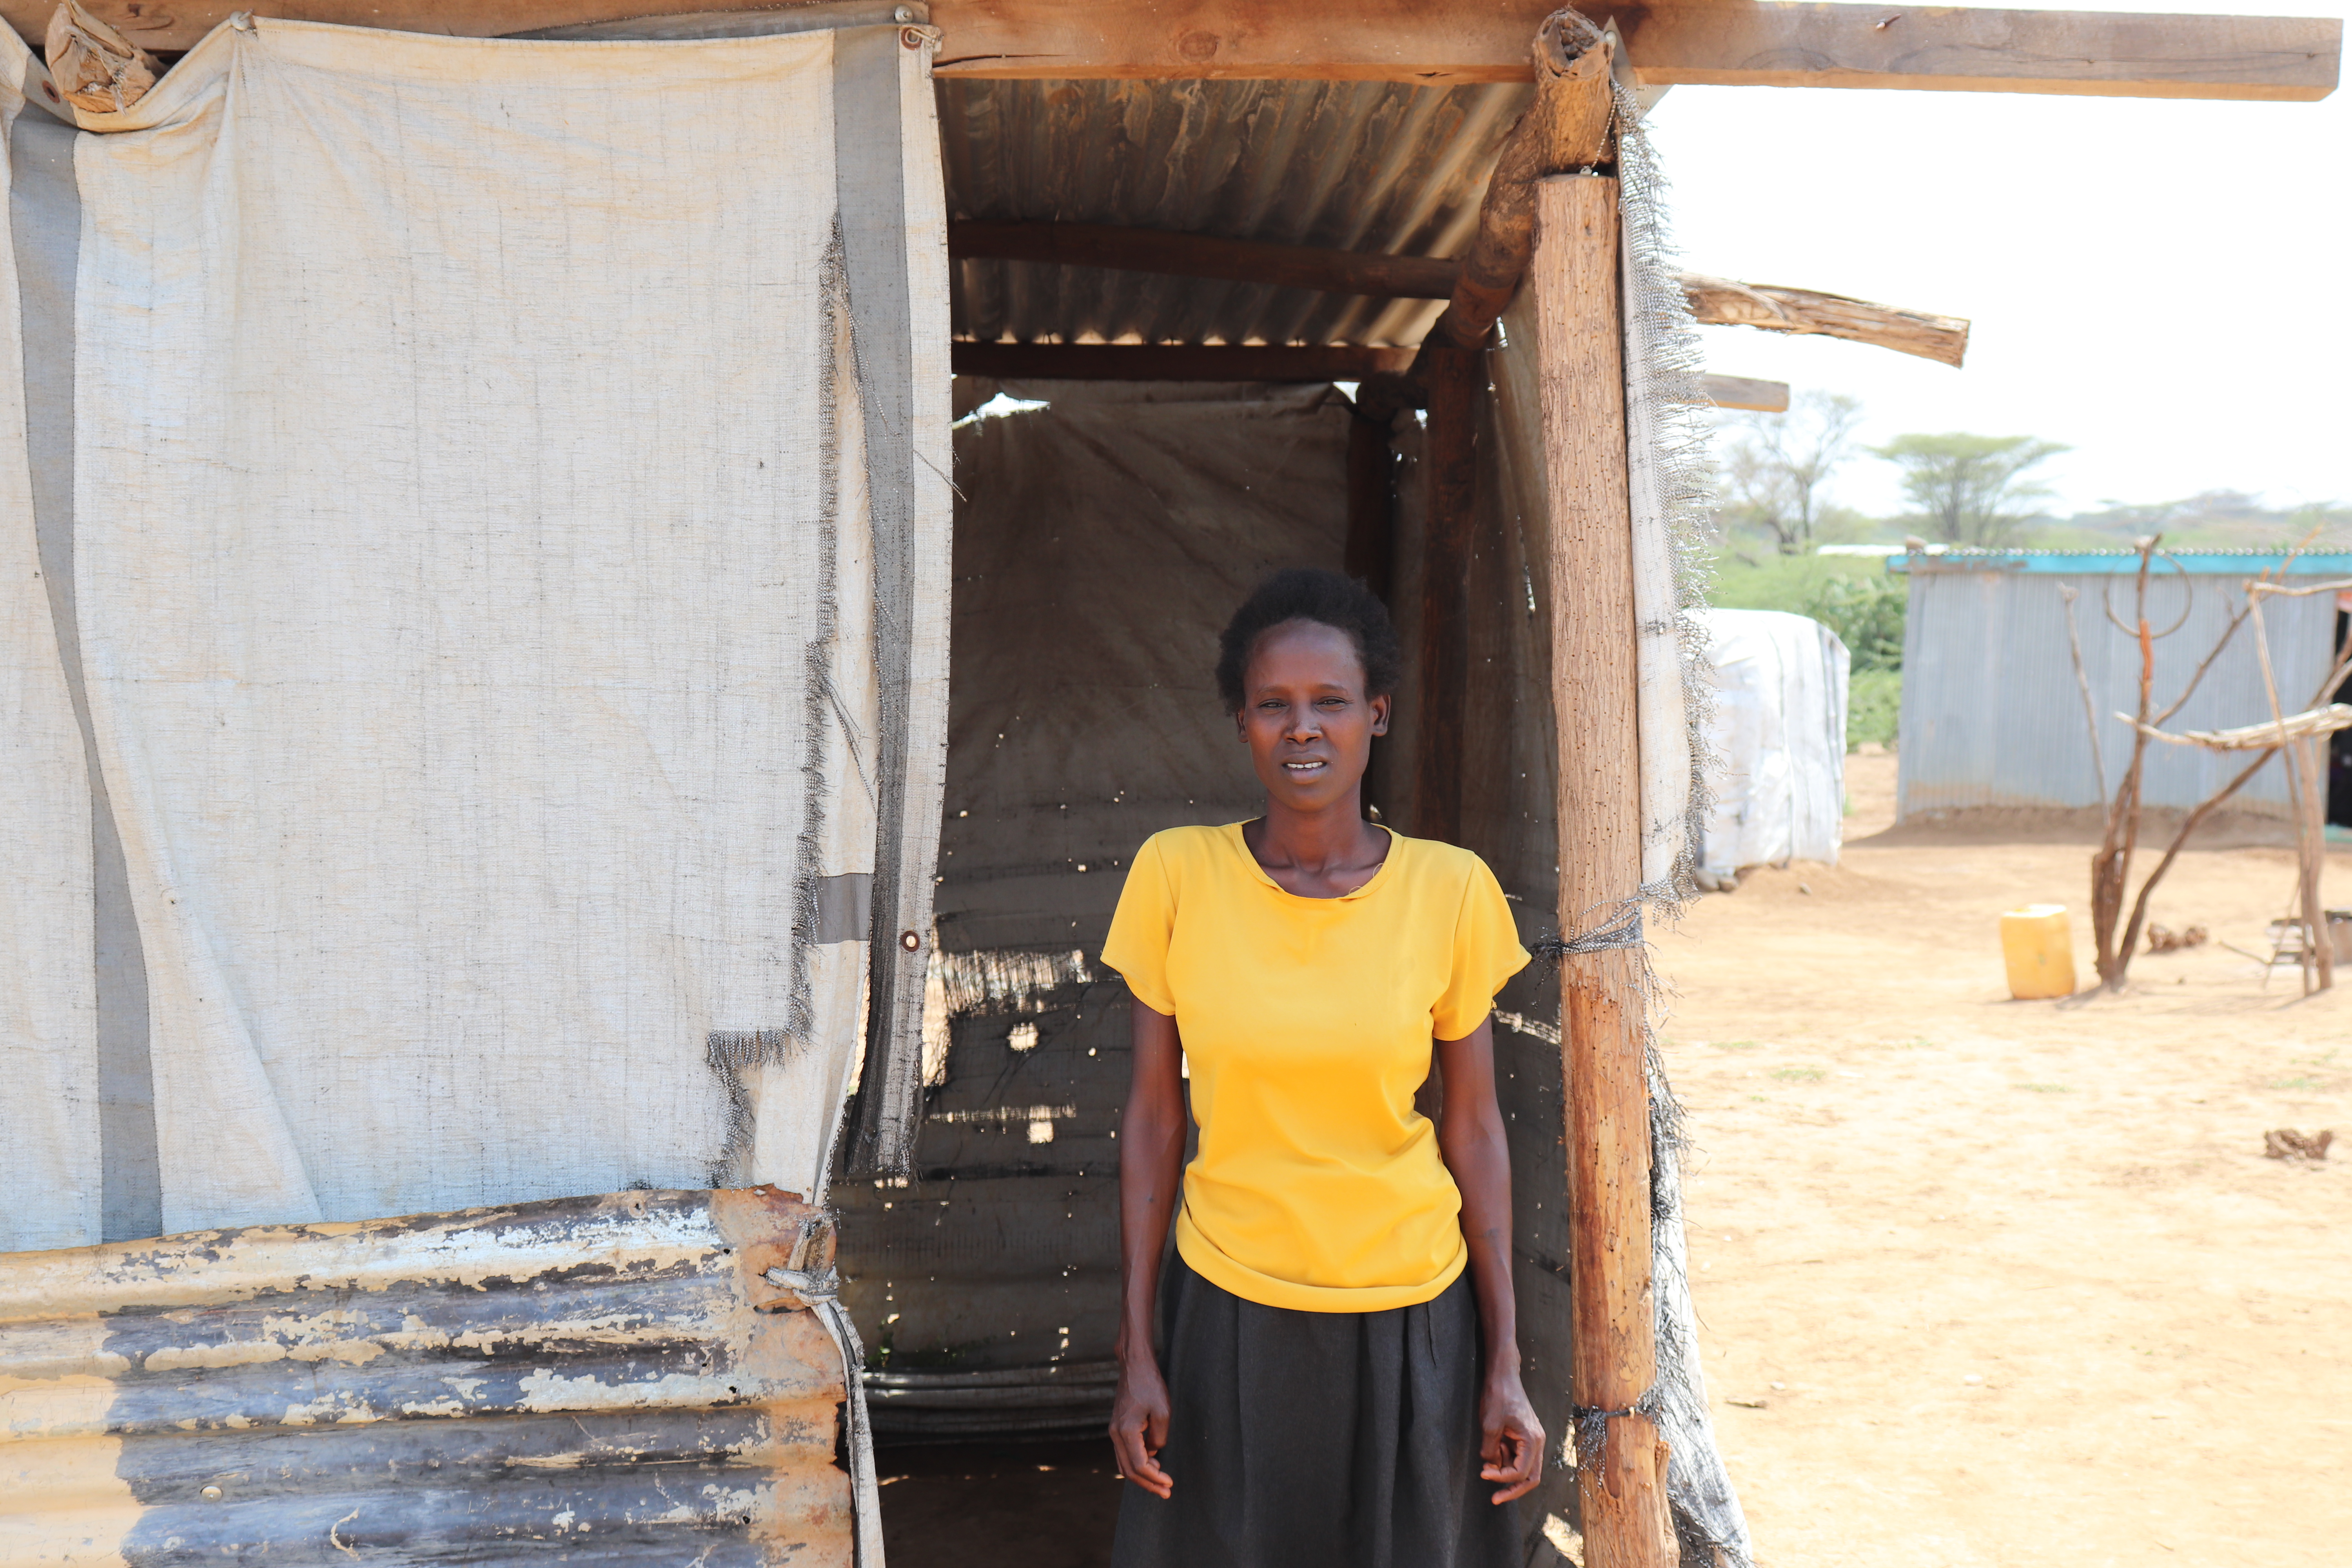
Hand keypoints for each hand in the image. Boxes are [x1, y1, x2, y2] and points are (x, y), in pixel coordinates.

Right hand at [1110, 1354, 1173, 1498]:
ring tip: (1161, 1482)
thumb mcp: (1163, 1411)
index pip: (1139, 1466)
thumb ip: (1160, 1437)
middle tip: (1166, 1492)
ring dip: (1142, 1477)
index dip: (1155, 1478)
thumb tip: (1155, 1451)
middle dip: (1148, 1484)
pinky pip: (1125, 1454)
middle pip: (1129, 1471)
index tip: (1170, 1483)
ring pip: (1125, 1465)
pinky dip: (1137, 1464)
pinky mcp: (1118, 1428)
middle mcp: (1115, 1434)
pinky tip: (1153, 1464)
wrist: (1135, 1366)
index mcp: (1125, 1431)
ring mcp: (1114, 1431)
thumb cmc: (1150, 1385)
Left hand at [1478, 1368, 1544, 1504]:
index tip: (1483, 1474)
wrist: (1503, 1375)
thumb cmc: (1498, 1396)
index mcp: (1532, 1440)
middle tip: (1495, 1499)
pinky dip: (1505, 1461)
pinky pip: (1518, 1457)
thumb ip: (1490, 1450)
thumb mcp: (1489, 1425)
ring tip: (1486, 1469)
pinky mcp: (1524, 1436)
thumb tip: (1490, 1465)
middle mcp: (1537, 1442)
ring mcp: (1532, 1439)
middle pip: (1530, 1478)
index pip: (1521, 1473)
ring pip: (1524, 1469)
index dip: (1502, 1478)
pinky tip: (1491, 1457)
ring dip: (1506, 1473)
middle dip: (1512, 1489)